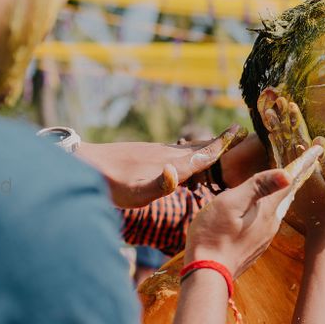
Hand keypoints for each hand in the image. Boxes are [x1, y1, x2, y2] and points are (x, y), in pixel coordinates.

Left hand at [76, 125, 246, 207]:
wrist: (84, 164)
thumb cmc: (110, 184)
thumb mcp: (135, 193)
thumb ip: (159, 185)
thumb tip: (178, 173)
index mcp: (170, 164)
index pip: (203, 153)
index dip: (222, 144)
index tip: (239, 130)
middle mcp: (166, 154)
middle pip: (199, 147)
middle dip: (220, 142)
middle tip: (240, 134)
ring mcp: (155, 152)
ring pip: (187, 149)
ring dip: (206, 147)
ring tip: (220, 146)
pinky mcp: (146, 153)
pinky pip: (175, 152)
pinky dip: (189, 152)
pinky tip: (185, 158)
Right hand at [184, 144, 321, 276]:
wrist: (208, 274)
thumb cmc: (213, 235)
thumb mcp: (231, 204)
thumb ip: (257, 187)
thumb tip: (287, 174)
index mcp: (267, 210)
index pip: (289, 181)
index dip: (302, 164)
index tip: (317, 150)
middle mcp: (271, 224)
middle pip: (286, 195)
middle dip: (294, 178)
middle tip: (304, 162)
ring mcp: (264, 237)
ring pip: (276, 209)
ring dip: (281, 193)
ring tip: (286, 180)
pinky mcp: (255, 246)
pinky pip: (267, 220)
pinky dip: (269, 207)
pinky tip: (261, 207)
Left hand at [262, 92, 324, 232]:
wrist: (324, 229)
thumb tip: (317, 141)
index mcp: (305, 168)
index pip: (298, 139)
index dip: (293, 122)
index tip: (289, 104)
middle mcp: (294, 170)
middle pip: (286, 140)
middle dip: (283, 120)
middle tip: (277, 100)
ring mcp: (290, 176)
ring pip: (280, 148)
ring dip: (277, 129)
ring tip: (270, 111)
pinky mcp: (289, 181)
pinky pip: (280, 160)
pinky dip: (276, 146)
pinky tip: (272, 135)